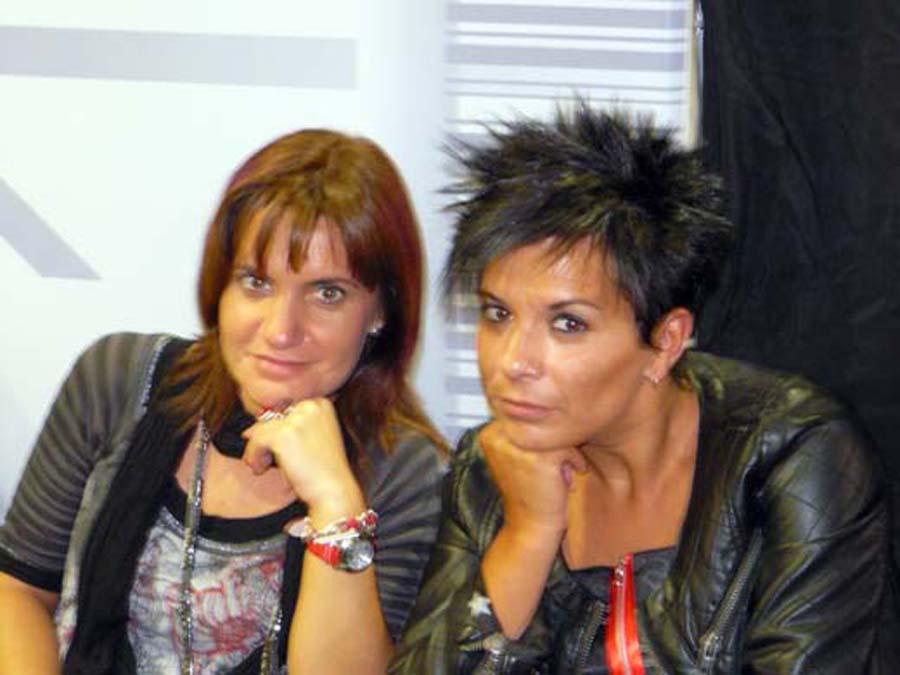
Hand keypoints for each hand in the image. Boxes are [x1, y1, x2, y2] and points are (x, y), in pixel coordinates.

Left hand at [242, 399, 364, 521]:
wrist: (333, 490)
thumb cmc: (323, 471)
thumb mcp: (310, 441)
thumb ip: (287, 429)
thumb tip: (249, 430)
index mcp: (321, 404)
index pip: (285, 411)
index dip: (278, 432)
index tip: (281, 451)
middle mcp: (310, 406)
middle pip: (272, 418)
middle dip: (266, 441)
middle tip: (267, 461)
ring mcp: (297, 418)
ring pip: (261, 429)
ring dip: (257, 449)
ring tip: (262, 466)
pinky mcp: (283, 433)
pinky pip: (256, 441)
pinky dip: (254, 456)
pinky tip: (261, 469)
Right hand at [479, 421, 586, 539]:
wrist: (530, 526)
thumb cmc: (529, 492)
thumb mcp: (517, 456)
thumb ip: (522, 431)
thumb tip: (546, 405)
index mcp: (489, 434)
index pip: (527, 416)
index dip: (541, 437)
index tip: (538, 459)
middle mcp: (498, 437)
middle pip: (541, 421)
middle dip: (552, 444)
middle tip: (548, 469)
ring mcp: (517, 446)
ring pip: (555, 433)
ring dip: (564, 453)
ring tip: (556, 472)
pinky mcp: (538, 458)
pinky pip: (567, 446)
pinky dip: (573, 461)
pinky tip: (563, 477)